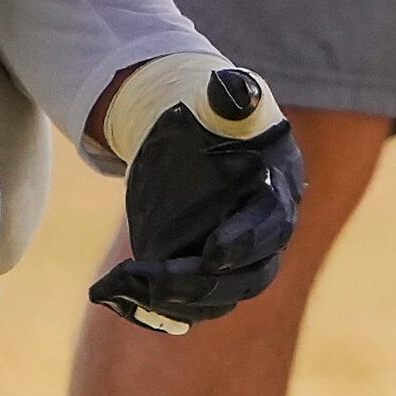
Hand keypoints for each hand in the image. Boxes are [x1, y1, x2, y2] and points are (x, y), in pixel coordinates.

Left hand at [89, 55, 305, 333]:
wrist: (204, 138)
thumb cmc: (219, 116)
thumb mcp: (224, 99)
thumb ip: (233, 95)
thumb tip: (233, 87)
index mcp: (277, 193)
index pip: (271, 227)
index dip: (246, 242)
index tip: (212, 252)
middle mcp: (266, 238)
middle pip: (247, 277)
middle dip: (202, 284)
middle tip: (154, 280)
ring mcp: (238, 263)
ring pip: (219, 298)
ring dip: (174, 301)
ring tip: (125, 288)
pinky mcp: (208, 276)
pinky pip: (191, 306)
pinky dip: (157, 309)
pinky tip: (118, 299)